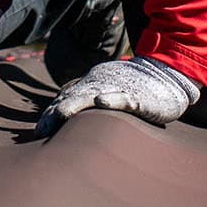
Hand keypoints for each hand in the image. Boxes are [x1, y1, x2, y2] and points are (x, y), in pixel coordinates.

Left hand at [36, 56, 199, 135]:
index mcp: (92, 83)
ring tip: (60, 115)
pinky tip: (101, 103)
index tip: (39, 130)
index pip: (66, 98)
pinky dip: (112, 99)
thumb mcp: (106, 90)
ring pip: (93, 95)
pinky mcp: (138, 95)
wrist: (167, 75)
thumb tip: (62, 114)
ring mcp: (118, 88)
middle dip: (55, 113)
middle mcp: (101, 84)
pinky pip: (123, 97)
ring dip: (75, 105)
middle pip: (73, 97)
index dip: (51, 112)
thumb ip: (87, 98)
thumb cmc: (135, 88)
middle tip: (41, 130)